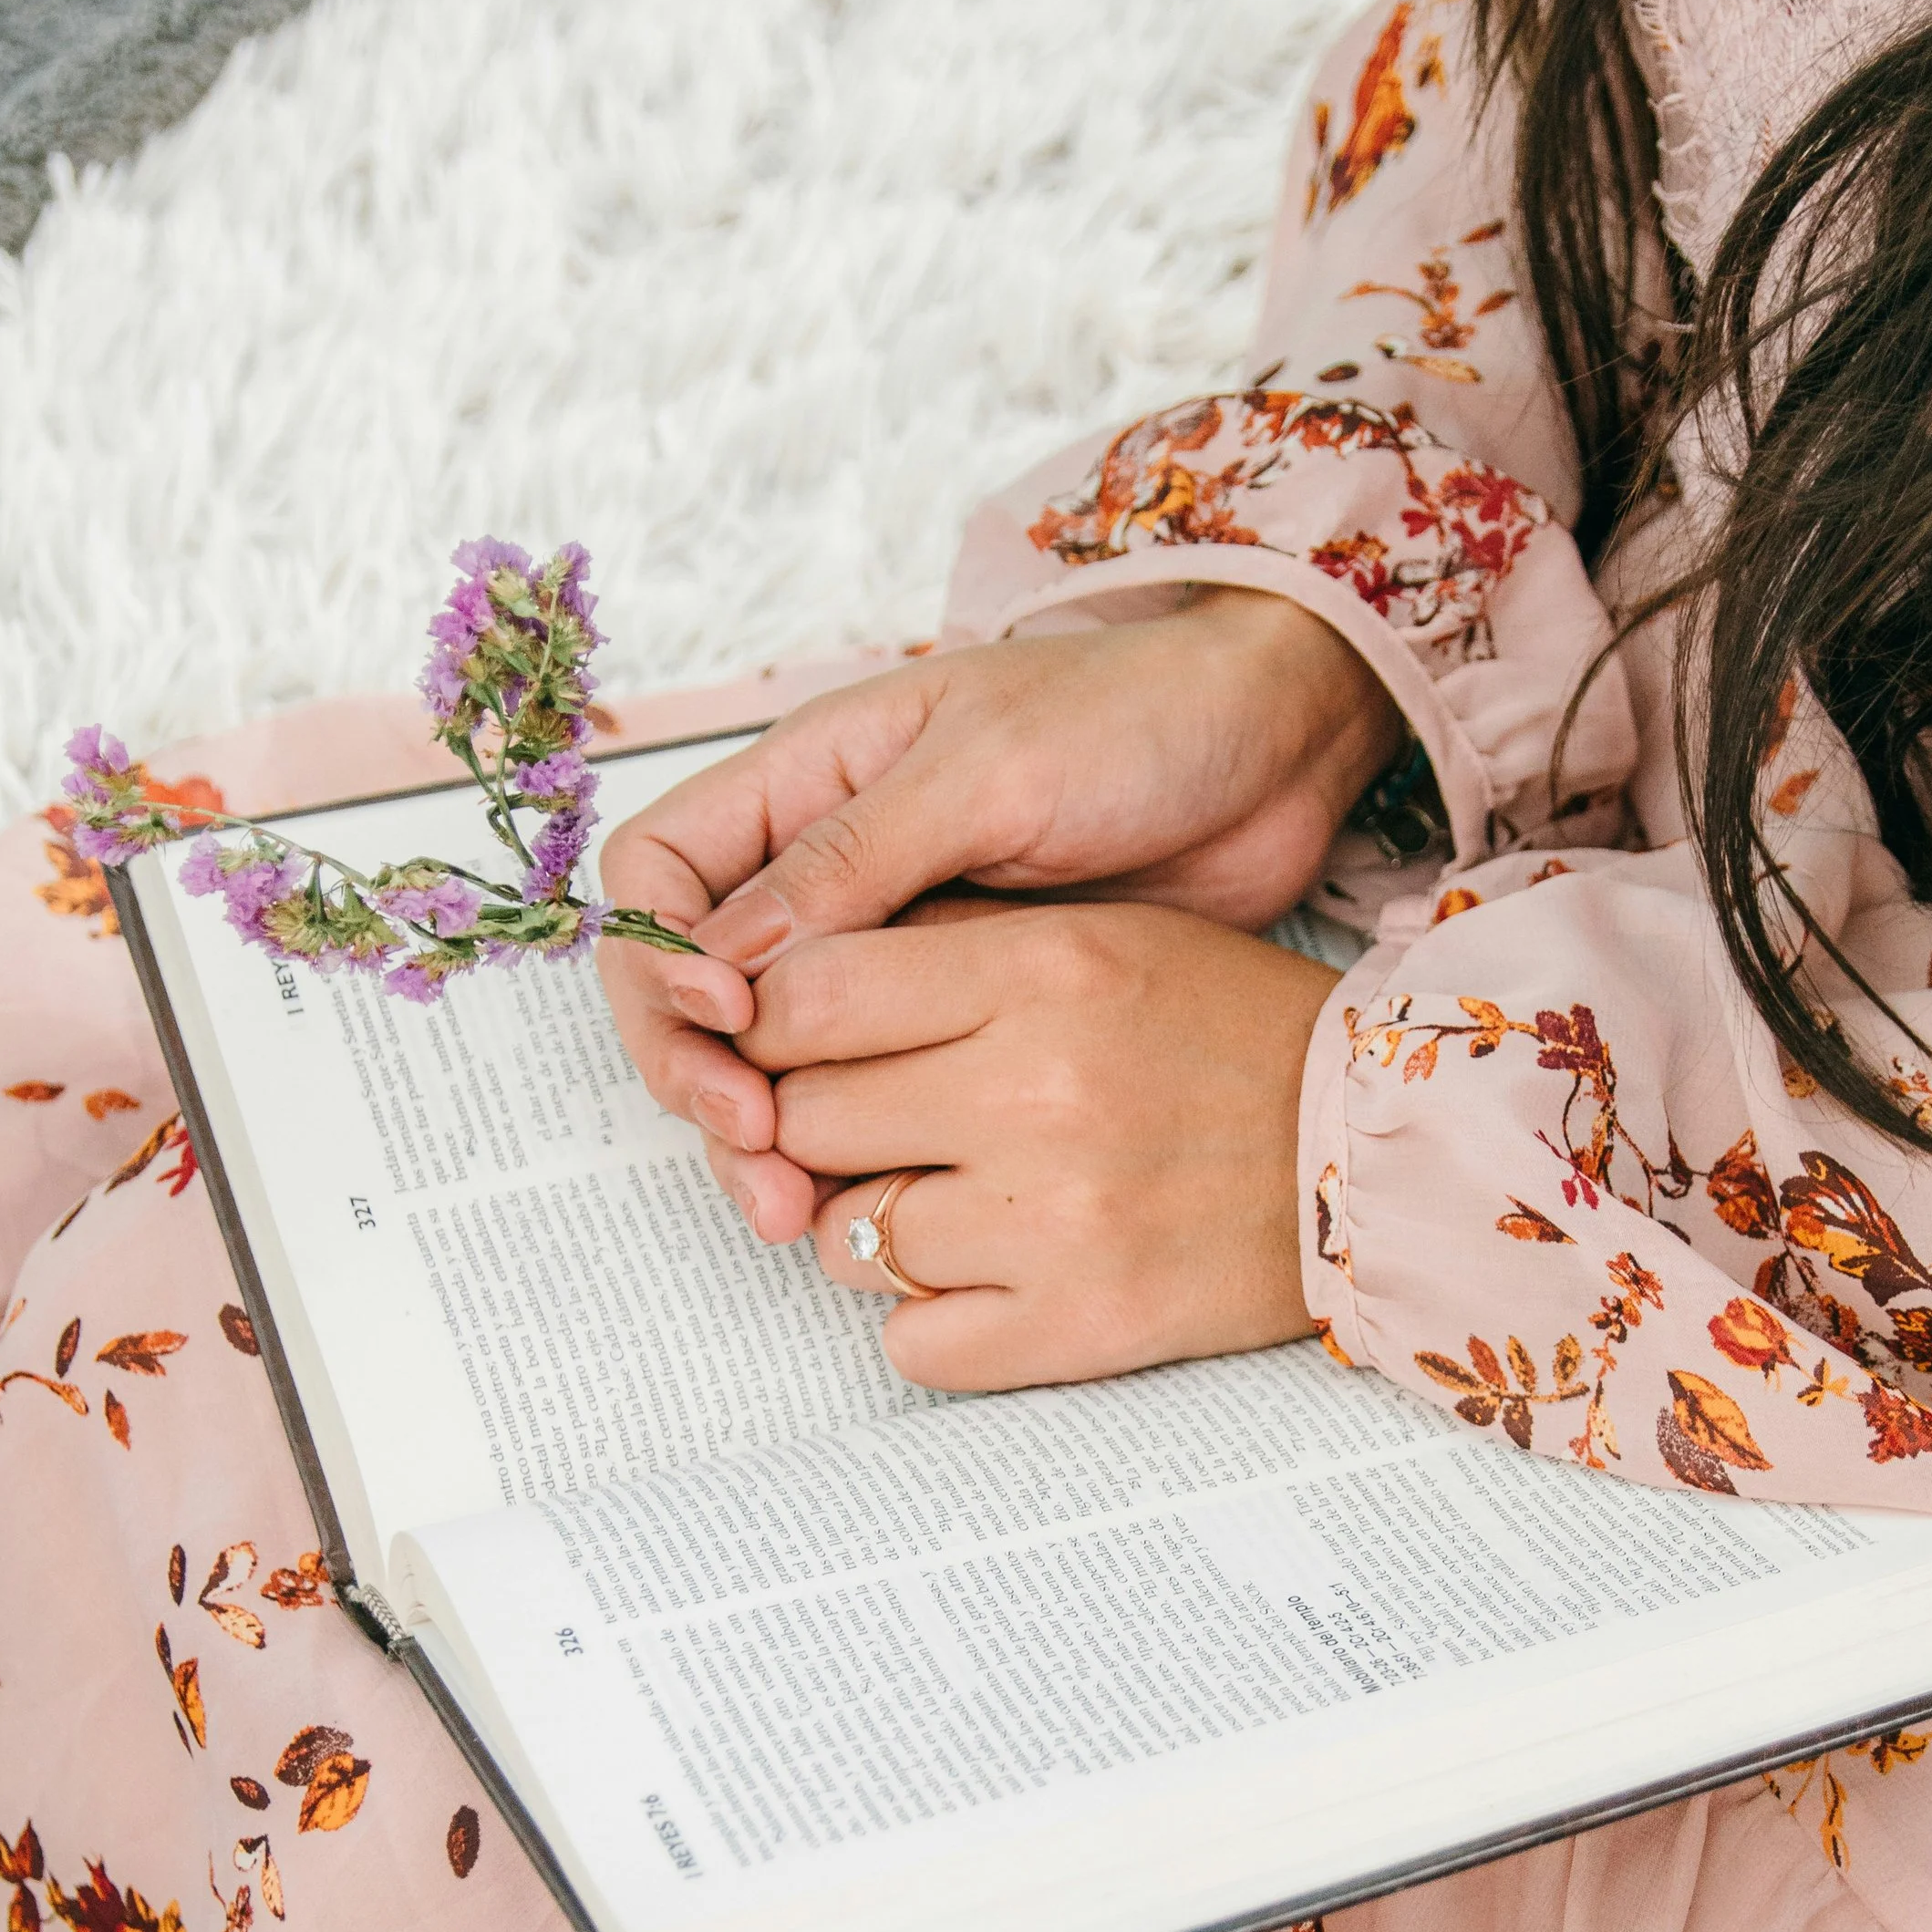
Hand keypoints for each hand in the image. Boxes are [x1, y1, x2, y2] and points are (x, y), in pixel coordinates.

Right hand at [598, 588, 1392, 1240]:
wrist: (1274, 751)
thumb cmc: (1136, 718)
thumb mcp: (989, 770)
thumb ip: (855, 859)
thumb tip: (727, 960)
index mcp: (809, 780)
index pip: (656, 878)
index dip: (658, 959)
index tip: (727, 1020)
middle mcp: (827, 868)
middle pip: (694, 990)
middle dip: (701, 1076)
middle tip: (757, 1152)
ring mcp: (892, 949)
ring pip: (773, 1059)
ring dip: (766, 1139)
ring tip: (796, 1213)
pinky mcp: (960, 1015)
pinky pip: (870, 1091)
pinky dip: (849, 1153)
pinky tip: (868, 1204)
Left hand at [735, 899, 1337, 1389]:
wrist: (1376, 1155)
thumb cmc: (1229, 1035)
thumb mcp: (1097, 939)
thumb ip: (944, 952)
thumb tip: (780, 993)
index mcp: (1042, 968)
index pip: (807, 997)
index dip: (770, 1030)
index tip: (791, 1050)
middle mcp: (1037, 1089)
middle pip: (804, 1122)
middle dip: (820, 1131)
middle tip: (880, 1132)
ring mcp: (1055, 1219)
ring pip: (843, 1241)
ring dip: (874, 1229)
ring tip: (955, 1204)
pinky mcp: (1081, 1324)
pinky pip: (910, 1343)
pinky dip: (930, 1320)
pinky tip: (989, 1277)